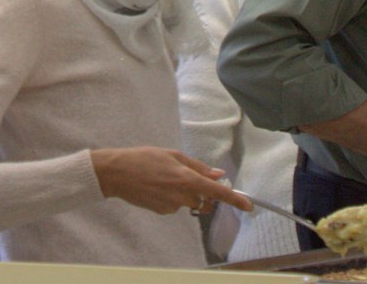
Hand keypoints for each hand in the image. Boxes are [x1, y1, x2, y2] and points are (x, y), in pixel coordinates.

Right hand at [90, 147, 248, 215]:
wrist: (118, 173)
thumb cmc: (144, 158)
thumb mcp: (173, 155)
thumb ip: (198, 167)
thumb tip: (218, 174)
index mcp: (187, 179)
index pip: (217, 192)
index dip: (235, 199)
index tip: (249, 205)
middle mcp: (181, 196)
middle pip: (204, 198)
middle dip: (203, 190)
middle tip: (188, 174)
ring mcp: (171, 206)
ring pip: (189, 201)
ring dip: (185, 192)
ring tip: (165, 177)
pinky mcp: (162, 212)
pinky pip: (175, 205)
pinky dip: (173, 196)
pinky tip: (158, 186)